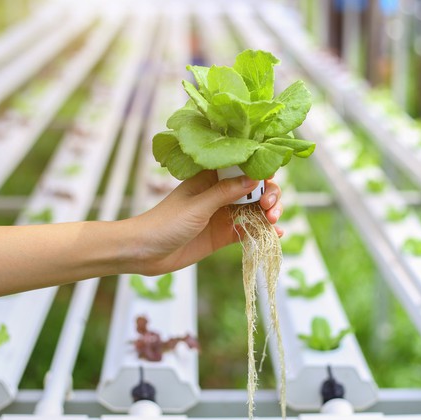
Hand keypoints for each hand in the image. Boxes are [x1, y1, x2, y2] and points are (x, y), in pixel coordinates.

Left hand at [129, 170, 282, 274]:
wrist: (145, 252)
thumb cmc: (165, 222)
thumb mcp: (198, 206)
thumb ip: (225, 193)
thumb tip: (254, 179)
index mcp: (210, 178)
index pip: (242, 167)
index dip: (259, 170)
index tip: (269, 178)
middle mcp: (219, 194)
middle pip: (254, 189)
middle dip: (268, 195)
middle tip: (269, 207)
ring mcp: (222, 215)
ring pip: (254, 210)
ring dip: (268, 213)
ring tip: (273, 222)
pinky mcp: (223, 235)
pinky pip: (248, 231)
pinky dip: (262, 232)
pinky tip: (275, 235)